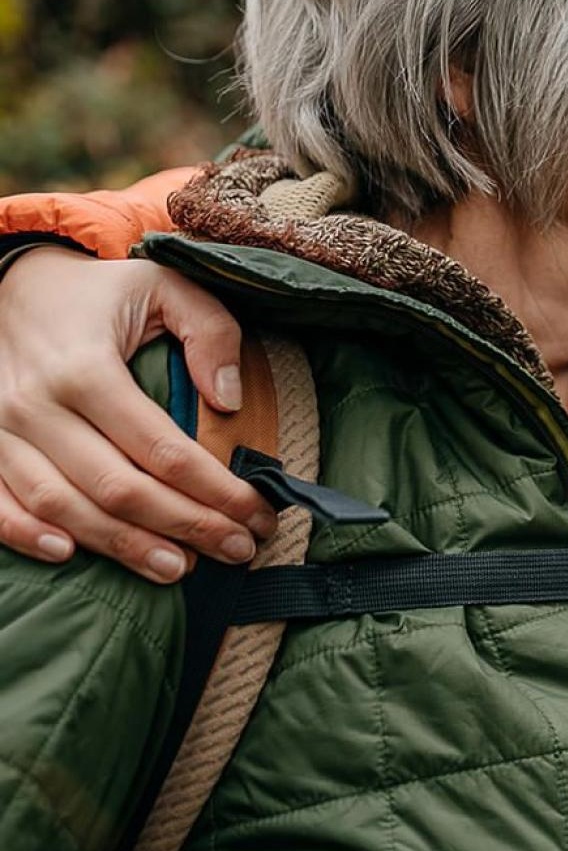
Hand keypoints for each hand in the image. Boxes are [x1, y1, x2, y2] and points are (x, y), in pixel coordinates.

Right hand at [0, 247, 275, 581]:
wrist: (15, 281)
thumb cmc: (101, 293)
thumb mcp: (165, 287)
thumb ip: (210, 333)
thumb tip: (229, 402)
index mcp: (86, 367)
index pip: (163, 450)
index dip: (217, 491)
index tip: (260, 514)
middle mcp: (36, 404)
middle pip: (119, 489)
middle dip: (187, 527)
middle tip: (238, 550)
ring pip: (62, 507)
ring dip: (123, 546)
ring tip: (180, 569)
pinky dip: (23, 535)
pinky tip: (69, 555)